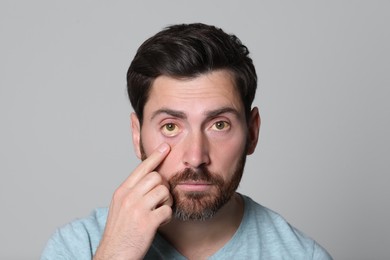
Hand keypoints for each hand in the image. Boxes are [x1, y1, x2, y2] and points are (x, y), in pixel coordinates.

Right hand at [94, 143, 171, 259]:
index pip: (142, 168)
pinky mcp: (148, 222)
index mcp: (122, 192)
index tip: (165, 147)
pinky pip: (168, 210)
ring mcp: (138, 209)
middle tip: (159, 200)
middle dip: (163, 187)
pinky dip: (167, 217)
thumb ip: (133, 191)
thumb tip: (151, 178)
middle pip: (157, 177)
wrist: (114, 255)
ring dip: (166, 203)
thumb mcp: (120, 207)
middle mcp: (128, 197)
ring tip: (158, 212)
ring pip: (164, 191)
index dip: (155, 157)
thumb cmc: (120, 232)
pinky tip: (159, 223)